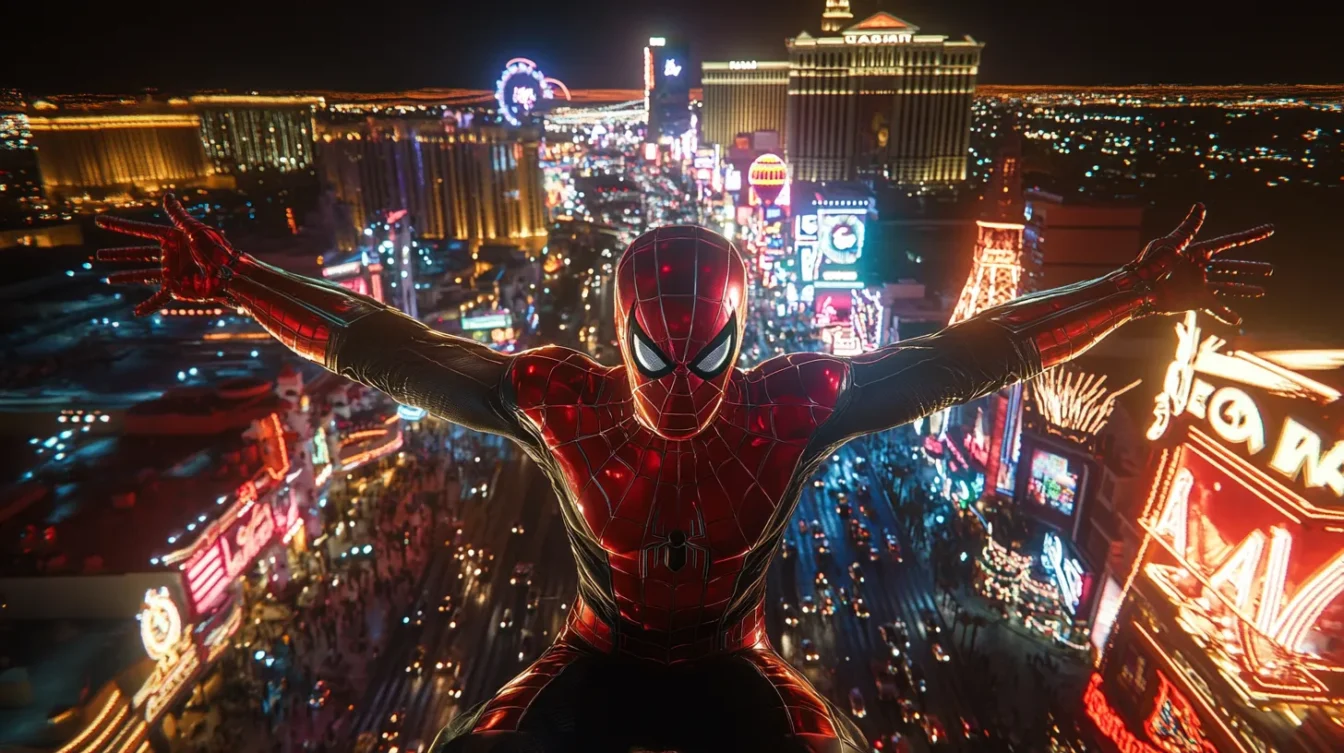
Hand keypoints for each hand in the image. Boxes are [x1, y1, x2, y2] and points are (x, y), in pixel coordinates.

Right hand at [96, 194, 239, 315]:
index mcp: (171, 238)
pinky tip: (136, 312)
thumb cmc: (214, 249)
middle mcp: (169, 255)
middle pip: (137, 254)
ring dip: (125, 276)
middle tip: (98, 255)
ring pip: (142, 274)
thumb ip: (178, 215)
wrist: (228, 273)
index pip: (140, 230)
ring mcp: (171, 272)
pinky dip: (147, 306)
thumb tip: (167, 196)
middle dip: (118, 255)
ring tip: (108, 280)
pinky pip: (158, 299)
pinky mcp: (176, 288)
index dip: (119, 226)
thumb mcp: (194, 229)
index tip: (99, 221)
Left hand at [1132, 203, 1273, 325]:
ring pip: (1229, 285)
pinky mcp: (1195, 299)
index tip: (1270, 230)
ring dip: (1245, 288)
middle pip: (1233, 266)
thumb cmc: (1152, 263)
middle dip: (1251, 268)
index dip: (1251, 236)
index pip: (1230, 241)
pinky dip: (1226, 313)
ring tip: (1262, 290)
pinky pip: (1215, 307)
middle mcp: (1202, 267)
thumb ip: (1189, 227)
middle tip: (1270, 270)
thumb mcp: (1172, 243)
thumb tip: (1201, 205)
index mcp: (1199, 251)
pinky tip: (1237, 320)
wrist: (1139, 287)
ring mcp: (1199, 284)